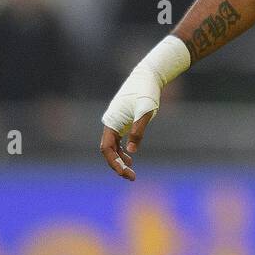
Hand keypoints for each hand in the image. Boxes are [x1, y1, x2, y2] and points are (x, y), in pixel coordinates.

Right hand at [99, 66, 161, 180]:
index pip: (107, 148)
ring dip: (120, 159)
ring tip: (131, 171)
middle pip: (108, 150)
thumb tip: (131, 152)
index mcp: (112, 122)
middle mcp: (110, 123)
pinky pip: (117, 140)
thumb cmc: (146, 92)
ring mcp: (116, 122)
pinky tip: (130, 158)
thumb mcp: (145, 112)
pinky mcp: (122, 121)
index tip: (125, 173)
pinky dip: (123, 151)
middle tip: (131, 177)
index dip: (114, 162)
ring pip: (112, 146)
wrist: (148, 77)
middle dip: (117, 165)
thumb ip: (138, 131)